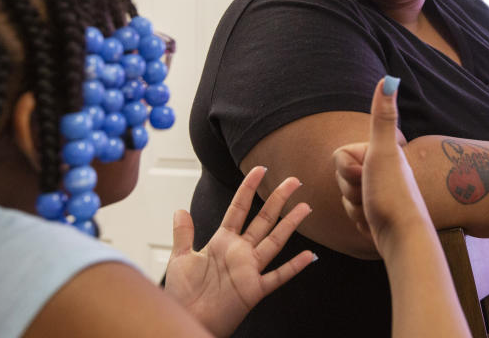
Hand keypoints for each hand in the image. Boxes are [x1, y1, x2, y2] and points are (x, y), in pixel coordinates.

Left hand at [164, 166, 313, 336]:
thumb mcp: (180, 258)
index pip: (238, 208)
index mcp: (222, 241)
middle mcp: (239, 252)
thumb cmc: (183, 294)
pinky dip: (293, 267)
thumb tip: (180, 210)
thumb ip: (183, 234)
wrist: (186, 318)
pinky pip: (277, 276)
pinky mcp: (254, 290)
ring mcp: (249, 270)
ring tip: (305, 208)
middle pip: (263, 220)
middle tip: (294, 181)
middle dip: (278, 199)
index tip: (260, 170)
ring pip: (275, 242)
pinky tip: (309, 256)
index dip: (248, 189)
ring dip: (290, 225)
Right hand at [332, 76, 431, 255]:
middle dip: (351, 189)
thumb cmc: (393, 195)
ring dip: (354, 206)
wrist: (403, 239)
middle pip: (342, 175)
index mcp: (382, 151)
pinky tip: (373, 221)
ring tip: (374, 209)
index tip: (368, 176)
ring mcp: (380, 189)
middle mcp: (383, 167)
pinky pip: (352, 212)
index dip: (348, 169)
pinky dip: (359, 219)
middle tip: (372, 194)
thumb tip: (389, 78)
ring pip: (345, 195)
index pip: (340, 156)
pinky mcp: (377, 210)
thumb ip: (382, 116)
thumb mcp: (383, 152)